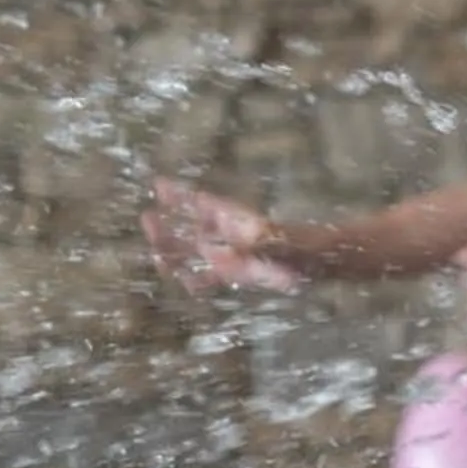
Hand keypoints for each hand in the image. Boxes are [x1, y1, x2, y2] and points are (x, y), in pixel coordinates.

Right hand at [145, 179, 303, 293]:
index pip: (203, 205)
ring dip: (176, 252)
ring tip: (155, 252)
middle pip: (192, 229)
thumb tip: (246, 242)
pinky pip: (210, 278)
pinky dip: (196, 280)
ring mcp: (231, 255)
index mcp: (237, 221)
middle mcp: (230, 236)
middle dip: (169, 226)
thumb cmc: (305, 248)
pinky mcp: (237, 275)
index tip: (159, 185)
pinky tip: (184, 282)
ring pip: (195, 252)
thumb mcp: (288, 242)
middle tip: (147, 218)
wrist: (319, 261)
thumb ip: (267, 242)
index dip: (181, 197)